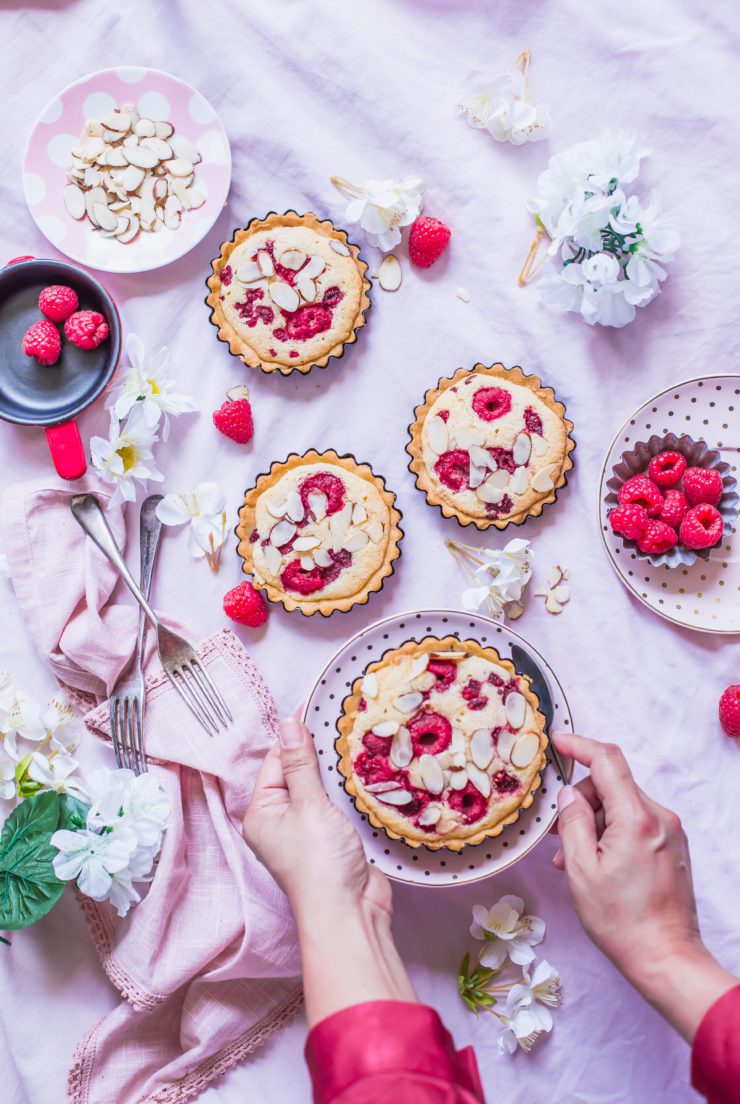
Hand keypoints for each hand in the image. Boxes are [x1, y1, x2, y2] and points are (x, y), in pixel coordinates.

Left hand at [243, 717, 416, 1025]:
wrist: (350, 912)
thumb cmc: (320, 862)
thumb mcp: (308, 805)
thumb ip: (300, 763)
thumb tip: (287, 723)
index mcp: (262, 812)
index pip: (276, 761)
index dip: (296, 735)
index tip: (317, 705)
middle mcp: (281, 821)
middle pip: (299, 772)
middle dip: (319, 750)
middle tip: (342, 718)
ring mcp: (309, 831)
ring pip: (321, 788)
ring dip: (337, 770)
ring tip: (357, 738)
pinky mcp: (335, 838)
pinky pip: (339, 804)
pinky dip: (349, 789)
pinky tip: (366, 770)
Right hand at [551, 731, 736, 1039]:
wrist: (667, 958)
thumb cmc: (622, 921)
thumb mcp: (582, 870)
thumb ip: (572, 822)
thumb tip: (568, 794)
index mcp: (637, 819)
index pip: (607, 761)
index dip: (579, 746)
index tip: (558, 741)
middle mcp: (660, 818)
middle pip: (611, 786)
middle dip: (581, 803)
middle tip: (559, 837)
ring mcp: (670, 832)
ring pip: (621, 807)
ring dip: (594, 824)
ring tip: (575, 862)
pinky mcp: (672, 847)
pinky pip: (635, 825)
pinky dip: (612, 835)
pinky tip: (597, 865)